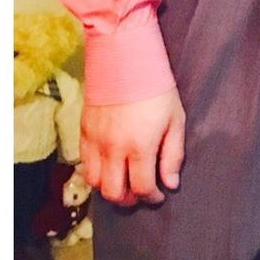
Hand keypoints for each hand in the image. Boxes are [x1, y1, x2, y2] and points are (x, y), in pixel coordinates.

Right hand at [79, 89, 184, 206]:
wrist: (125, 59)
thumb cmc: (156, 89)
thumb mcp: (175, 120)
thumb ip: (173, 155)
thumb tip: (170, 183)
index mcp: (140, 147)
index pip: (142, 188)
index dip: (153, 198)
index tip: (160, 195)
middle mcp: (113, 149)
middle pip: (114, 193)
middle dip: (130, 200)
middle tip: (140, 192)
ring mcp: (95, 141)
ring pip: (94, 183)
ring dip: (110, 188)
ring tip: (124, 181)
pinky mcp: (83, 132)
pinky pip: (84, 164)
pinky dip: (95, 172)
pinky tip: (109, 166)